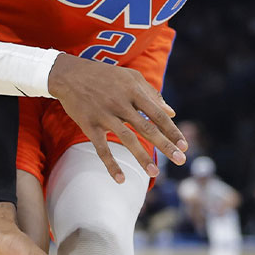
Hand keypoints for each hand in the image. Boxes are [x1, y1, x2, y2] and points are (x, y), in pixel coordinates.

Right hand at [47, 54, 186, 183]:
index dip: (172, 131)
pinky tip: (120, 179)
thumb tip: (172, 113)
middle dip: (165, 145)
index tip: (184, 145)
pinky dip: (111, 164)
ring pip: (127, 139)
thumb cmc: (105, 76)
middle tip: (181, 160)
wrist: (70, 74)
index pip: (158, 114)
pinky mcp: (89, 125)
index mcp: (133, 90)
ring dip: (142, 157)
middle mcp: (121, 103)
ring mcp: (104, 115)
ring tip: (155, 173)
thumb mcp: (131, 77)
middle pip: (147, 128)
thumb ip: (152, 94)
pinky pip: (101, 148)